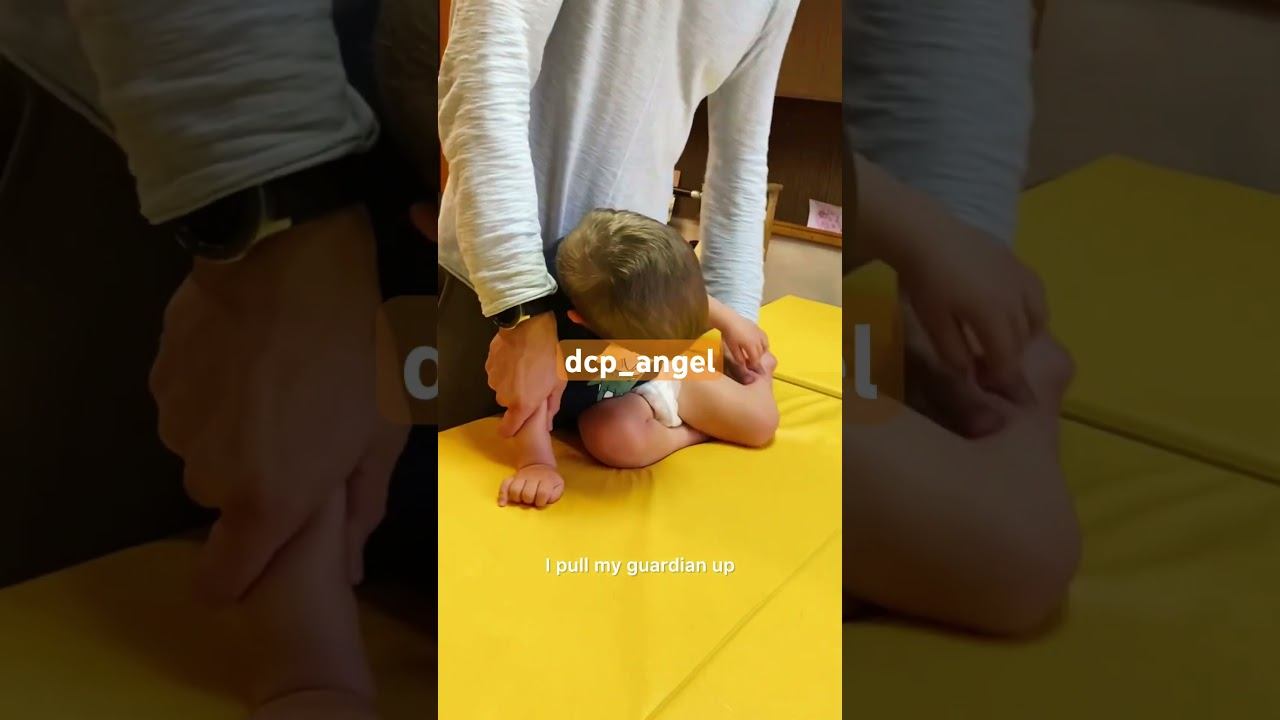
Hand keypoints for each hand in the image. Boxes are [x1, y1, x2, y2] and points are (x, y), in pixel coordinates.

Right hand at [150, 207, 408, 601]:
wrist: (293, 265)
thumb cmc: (355, 356)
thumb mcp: (380, 435)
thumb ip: (360, 510)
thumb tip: (348, 570)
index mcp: (267, 502)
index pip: (220, 583)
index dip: (237, 576)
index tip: (259, 548)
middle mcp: (209, 475)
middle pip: (222, 500)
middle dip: (256, 477)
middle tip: (300, 428)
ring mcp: (176, 424)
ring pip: (202, 448)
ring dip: (233, 430)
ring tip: (276, 382)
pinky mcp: (160, 378)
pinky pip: (186, 403)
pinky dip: (212, 391)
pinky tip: (247, 354)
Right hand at [486, 311, 566, 436]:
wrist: (529, 328)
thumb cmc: (549, 357)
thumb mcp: (558, 383)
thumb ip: (551, 407)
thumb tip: (547, 426)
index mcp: (522, 405)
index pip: (506, 430)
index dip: (511, 429)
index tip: (517, 422)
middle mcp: (503, 397)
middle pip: (507, 405)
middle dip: (517, 397)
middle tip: (531, 383)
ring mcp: (493, 380)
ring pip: (501, 387)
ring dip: (510, 382)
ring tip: (523, 367)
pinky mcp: (488, 365)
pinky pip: (496, 373)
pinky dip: (504, 369)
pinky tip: (515, 358)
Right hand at [497, 463, 564, 507]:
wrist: (540, 466)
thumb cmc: (549, 482)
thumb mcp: (558, 486)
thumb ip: (555, 494)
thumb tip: (546, 500)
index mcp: (545, 480)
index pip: (542, 493)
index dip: (541, 501)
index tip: (541, 501)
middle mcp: (532, 478)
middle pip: (527, 494)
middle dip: (529, 500)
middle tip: (531, 500)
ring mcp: (521, 477)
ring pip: (514, 490)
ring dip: (517, 499)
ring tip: (521, 500)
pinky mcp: (512, 478)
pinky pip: (504, 485)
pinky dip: (502, 494)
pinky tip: (503, 504)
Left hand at [720, 313, 769, 375]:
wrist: (730, 320)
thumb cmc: (730, 335)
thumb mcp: (732, 348)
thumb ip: (739, 357)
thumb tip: (744, 364)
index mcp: (751, 346)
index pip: (756, 359)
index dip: (754, 365)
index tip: (751, 368)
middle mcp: (758, 340)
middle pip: (761, 353)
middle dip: (757, 359)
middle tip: (751, 362)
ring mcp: (759, 333)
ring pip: (765, 346)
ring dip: (762, 352)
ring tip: (755, 354)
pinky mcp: (758, 328)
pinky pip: (765, 338)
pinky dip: (764, 343)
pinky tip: (758, 345)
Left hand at [897, 219, 1045, 393]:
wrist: (927, 235)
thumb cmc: (926, 282)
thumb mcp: (934, 323)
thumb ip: (954, 353)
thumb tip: (971, 374)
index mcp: (994, 316)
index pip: (1008, 359)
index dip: (1001, 377)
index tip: (990, 385)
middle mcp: (1016, 299)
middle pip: (1022, 341)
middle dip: (1009, 357)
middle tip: (989, 365)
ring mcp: (1021, 279)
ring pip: (1037, 319)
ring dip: (1024, 336)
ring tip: (1001, 339)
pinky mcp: (1019, 263)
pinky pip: (1037, 295)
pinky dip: (1031, 311)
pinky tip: (1011, 312)